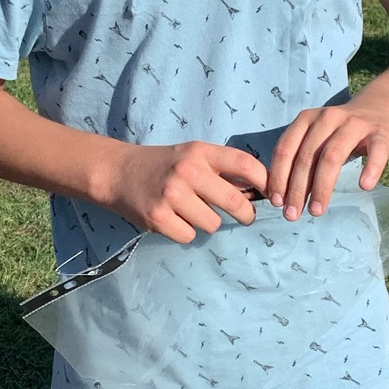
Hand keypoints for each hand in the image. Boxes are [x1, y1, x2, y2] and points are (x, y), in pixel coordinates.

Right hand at [101, 139, 266, 243]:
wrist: (117, 172)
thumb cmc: (163, 165)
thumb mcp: (192, 155)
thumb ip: (220, 168)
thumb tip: (259, 191)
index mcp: (200, 152)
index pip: (245, 163)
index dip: (264, 180)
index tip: (270, 193)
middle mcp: (187, 171)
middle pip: (235, 202)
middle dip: (246, 214)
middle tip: (245, 217)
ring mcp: (172, 196)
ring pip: (213, 223)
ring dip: (207, 222)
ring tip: (191, 211)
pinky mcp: (159, 218)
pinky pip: (190, 236)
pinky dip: (186, 232)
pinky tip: (174, 219)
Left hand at [267, 95, 388, 220]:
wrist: (381, 110)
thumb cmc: (340, 133)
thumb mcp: (316, 137)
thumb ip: (300, 159)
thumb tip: (281, 198)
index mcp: (307, 119)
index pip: (286, 149)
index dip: (278, 177)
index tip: (276, 202)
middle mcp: (328, 118)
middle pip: (308, 156)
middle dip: (297, 189)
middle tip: (292, 215)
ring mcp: (355, 125)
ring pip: (334, 156)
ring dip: (322, 186)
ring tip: (316, 211)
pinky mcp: (380, 134)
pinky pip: (375, 152)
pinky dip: (370, 169)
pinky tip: (364, 186)